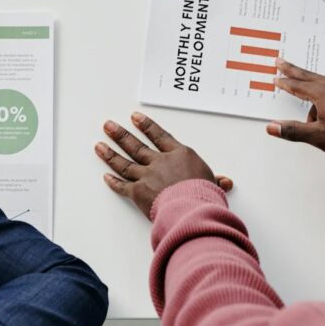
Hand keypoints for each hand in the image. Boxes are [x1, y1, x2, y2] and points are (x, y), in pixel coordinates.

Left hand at [95, 112, 232, 219]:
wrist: (192, 207)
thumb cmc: (204, 194)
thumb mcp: (213, 184)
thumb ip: (215, 181)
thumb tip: (225, 182)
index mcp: (179, 155)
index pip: (159, 136)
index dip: (146, 126)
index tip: (135, 117)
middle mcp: (160, 162)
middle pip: (136, 146)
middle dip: (121, 135)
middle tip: (108, 126)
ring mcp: (147, 176)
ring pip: (124, 163)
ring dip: (110, 153)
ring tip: (99, 145)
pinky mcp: (138, 192)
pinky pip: (123, 186)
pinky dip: (114, 182)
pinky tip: (106, 177)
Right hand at [267, 60, 324, 156]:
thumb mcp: (318, 135)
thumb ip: (294, 130)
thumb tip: (272, 127)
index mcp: (322, 93)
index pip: (297, 86)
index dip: (285, 83)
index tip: (277, 78)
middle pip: (308, 76)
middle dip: (293, 70)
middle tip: (282, 62)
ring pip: (324, 84)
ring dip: (313, 88)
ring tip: (313, 113)